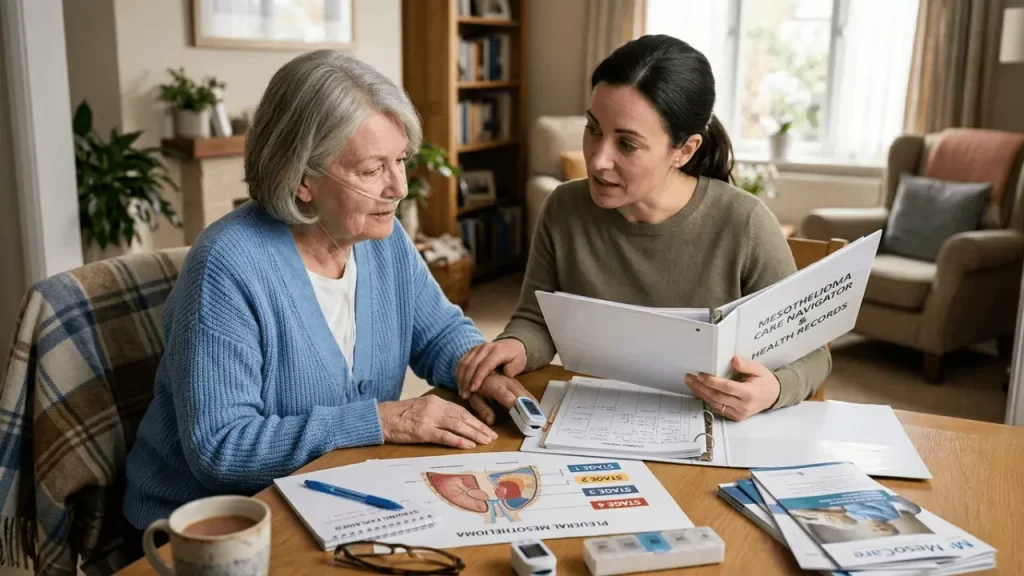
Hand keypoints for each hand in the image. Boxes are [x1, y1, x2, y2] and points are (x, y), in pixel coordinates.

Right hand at [378, 395, 496, 448]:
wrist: (379, 418)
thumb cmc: (398, 416)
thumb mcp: (420, 408)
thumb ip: (436, 412)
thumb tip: (454, 422)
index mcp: (435, 401)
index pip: (460, 410)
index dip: (475, 419)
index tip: (486, 427)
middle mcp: (434, 407)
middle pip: (462, 417)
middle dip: (479, 427)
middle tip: (492, 436)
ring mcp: (429, 419)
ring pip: (457, 425)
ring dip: (474, 434)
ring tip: (486, 441)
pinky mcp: (422, 431)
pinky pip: (444, 436)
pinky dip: (458, 440)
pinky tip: (469, 445)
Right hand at [456, 339, 527, 398]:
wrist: (511, 344)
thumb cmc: (516, 357)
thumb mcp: (520, 362)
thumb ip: (514, 368)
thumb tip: (506, 373)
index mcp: (497, 351)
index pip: (485, 365)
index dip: (478, 377)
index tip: (473, 390)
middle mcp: (485, 348)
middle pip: (472, 364)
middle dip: (467, 381)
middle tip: (465, 395)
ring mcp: (476, 348)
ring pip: (464, 363)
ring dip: (461, 378)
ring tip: (461, 392)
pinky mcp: (471, 350)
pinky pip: (461, 361)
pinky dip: (459, 373)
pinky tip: (459, 384)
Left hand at [465, 373, 535, 425]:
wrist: (480, 370)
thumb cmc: (476, 387)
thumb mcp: (474, 398)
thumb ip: (482, 409)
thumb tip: (491, 421)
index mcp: (494, 386)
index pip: (507, 397)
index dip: (515, 406)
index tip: (521, 417)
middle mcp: (507, 383)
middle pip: (521, 396)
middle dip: (529, 408)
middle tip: (536, 422)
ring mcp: (514, 383)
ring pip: (526, 394)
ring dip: (534, 406)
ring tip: (540, 418)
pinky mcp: (518, 384)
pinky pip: (527, 394)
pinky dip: (533, 402)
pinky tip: (537, 411)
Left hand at [684, 356, 780, 420]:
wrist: (773, 396)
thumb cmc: (765, 381)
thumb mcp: (759, 369)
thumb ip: (746, 365)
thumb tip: (734, 360)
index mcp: (749, 394)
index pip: (727, 388)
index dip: (712, 382)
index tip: (700, 374)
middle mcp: (743, 406)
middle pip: (717, 397)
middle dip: (701, 387)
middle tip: (689, 377)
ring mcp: (738, 413)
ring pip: (715, 404)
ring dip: (700, 393)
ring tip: (690, 382)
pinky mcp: (734, 416)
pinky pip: (717, 408)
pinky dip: (706, 399)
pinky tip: (699, 391)